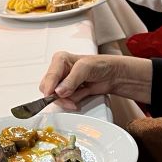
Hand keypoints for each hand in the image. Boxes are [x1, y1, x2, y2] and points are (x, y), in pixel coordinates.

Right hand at [38, 52, 152, 109]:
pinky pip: (64, 101)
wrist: (113, 75)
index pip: (49, 76)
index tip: (53, 96)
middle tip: (71, 99)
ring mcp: (63, 82)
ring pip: (55, 97)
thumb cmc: (101, 65)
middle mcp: (59, 70)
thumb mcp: (85, 68)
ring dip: (67, 100)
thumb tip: (59, 91)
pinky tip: (82, 95)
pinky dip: (72, 101)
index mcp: (59, 60)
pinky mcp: (68, 91)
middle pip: (48, 88)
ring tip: (81, 94)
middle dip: (60, 96)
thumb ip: (71, 80)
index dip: (50, 88)